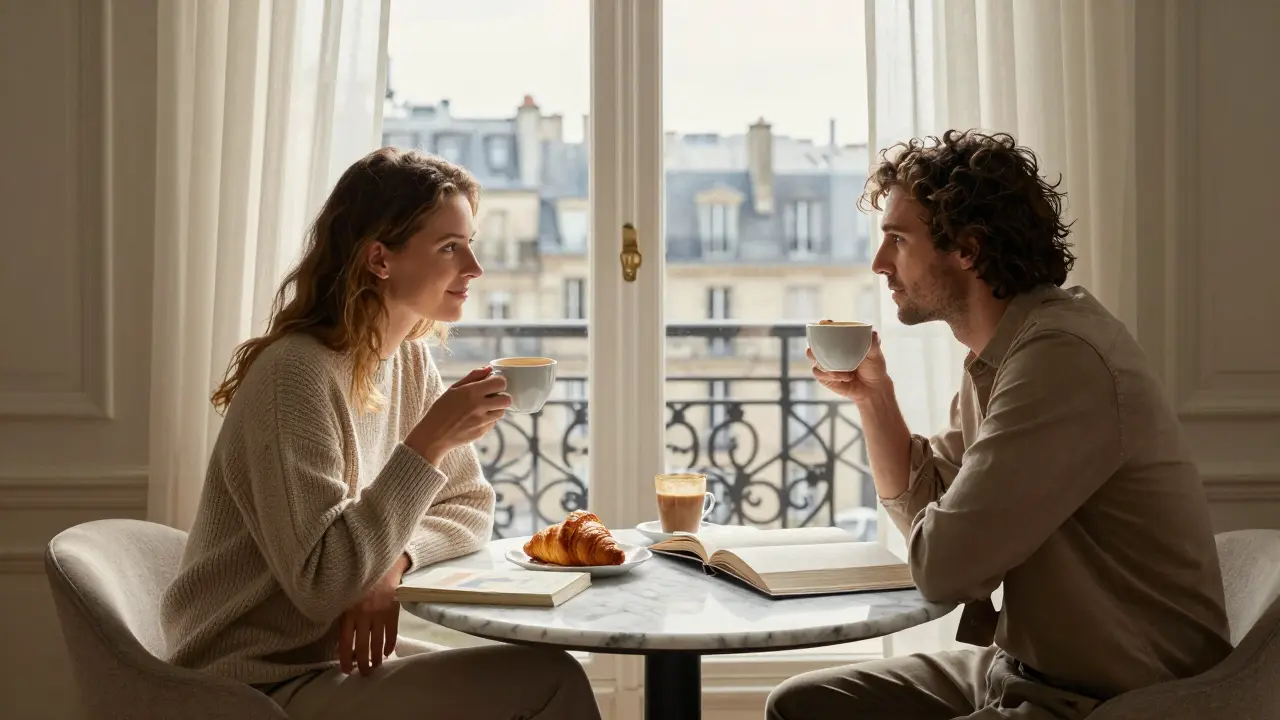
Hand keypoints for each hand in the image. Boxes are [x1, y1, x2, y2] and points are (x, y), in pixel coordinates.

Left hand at [338, 553, 408, 674]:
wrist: (382, 564)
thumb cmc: (358, 581)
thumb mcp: (345, 597)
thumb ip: (342, 616)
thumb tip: (339, 642)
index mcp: (348, 612)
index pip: (345, 642)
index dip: (345, 659)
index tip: (346, 670)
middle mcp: (364, 615)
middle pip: (362, 646)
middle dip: (363, 663)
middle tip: (363, 673)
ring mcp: (380, 614)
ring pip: (377, 643)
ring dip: (376, 658)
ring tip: (375, 666)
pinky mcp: (393, 611)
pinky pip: (392, 633)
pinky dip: (389, 645)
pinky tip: (387, 652)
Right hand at [405, 367, 509, 465]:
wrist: (433, 435)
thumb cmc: (441, 409)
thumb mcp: (453, 389)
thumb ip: (473, 377)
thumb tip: (490, 369)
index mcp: (471, 392)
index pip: (500, 383)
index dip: (499, 382)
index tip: (492, 384)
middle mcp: (479, 406)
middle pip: (506, 399)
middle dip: (501, 396)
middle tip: (491, 397)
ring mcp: (481, 421)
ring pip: (502, 412)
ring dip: (495, 409)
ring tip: (481, 409)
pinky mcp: (482, 432)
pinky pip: (493, 423)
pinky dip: (488, 420)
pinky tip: (475, 419)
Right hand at [808, 329, 890, 402]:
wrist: (872, 389)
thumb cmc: (874, 368)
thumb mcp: (875, 355)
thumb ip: (874, 343)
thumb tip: (873, 332)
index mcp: (842, 341)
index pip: (829, 329)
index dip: (823, 325)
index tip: (823, 322)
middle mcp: (830, 351)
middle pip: (814, 343)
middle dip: (812, 344)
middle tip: (815, 348)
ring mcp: (825, 363)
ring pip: (814, 358)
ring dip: (823, 363)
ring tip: (837, 371)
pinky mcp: (824, 377)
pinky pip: (818, 373)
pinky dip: (828, 375)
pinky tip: (842, 378)